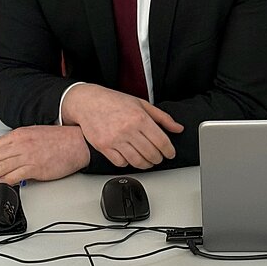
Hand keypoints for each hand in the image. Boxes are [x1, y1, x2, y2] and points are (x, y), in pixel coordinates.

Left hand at [0, 124, 89, 187]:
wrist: (76, 142)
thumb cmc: (58, 139)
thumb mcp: (33, 134)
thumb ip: (17, 144)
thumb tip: (3, 157)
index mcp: (18, 134)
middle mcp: (20, 143)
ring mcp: (27, 156)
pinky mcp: (35, 168)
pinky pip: (14, 176)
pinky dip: (3, 182)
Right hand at [61, 83, 183, 169]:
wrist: (88, 102)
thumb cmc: (114, 101)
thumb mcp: (141, 103)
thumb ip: (162, 117)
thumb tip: (178, 128)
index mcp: (140, 117)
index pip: (161, 141)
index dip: (169, 151)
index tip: (170, 154)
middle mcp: (128, 129)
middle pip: (151, 154)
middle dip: (158, 158)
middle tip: (159, 157)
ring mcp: (115, 139)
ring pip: (137, 162)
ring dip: (146, 164)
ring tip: (147, 160)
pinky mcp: (104, 147)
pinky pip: (121, 163)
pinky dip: (128, 163)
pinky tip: (130, 156)